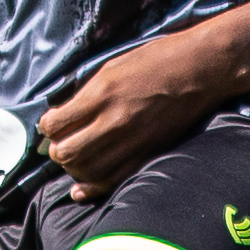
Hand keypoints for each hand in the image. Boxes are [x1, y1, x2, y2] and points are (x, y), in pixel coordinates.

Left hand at [36, 32, 240, 196]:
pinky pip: (111, 181)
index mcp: (102, 93)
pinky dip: (90, 188)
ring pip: (84, 171)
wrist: (201, 69)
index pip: (55, 124)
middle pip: (66, 152)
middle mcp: (113, 121)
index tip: (52, 123)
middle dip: (57, 149)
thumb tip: (64, 115)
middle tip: (62, 142)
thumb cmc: (157, 60)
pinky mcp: (147, 154)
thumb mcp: (112, 67)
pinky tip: (80, 189)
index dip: (48, 126)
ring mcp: (132, 142)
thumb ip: (87, 94)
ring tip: (76, 158)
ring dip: (73, 166)